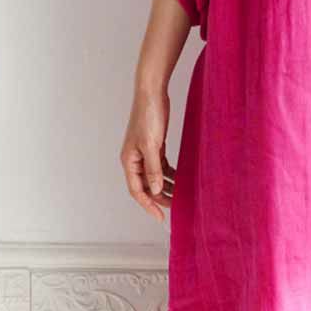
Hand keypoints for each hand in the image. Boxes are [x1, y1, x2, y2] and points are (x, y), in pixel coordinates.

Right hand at [121, 88, 176, 222]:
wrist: (152, 93)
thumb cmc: (148, 116)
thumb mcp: (152, 145)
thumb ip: (153, 169)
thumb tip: (156, 190)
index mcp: (129, 160)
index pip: (137, 190)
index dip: (148, 205)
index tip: (161, 217)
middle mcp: (134, 158)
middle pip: (146, 186)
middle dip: (159, 198)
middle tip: (176, 207)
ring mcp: (144, 152)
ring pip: (154, 176)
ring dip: (166, 186)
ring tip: (181, 195)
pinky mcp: (154, 145)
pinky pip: (161, 166)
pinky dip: (170, 174)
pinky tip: (181, 178)